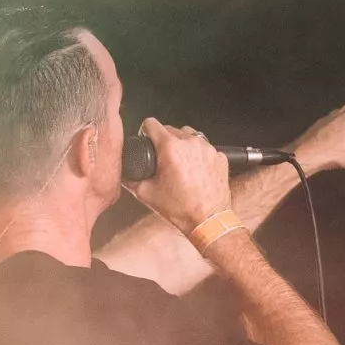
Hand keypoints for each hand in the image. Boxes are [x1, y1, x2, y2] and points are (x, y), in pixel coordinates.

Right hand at [124, 118, 233, 234]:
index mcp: (171, 148)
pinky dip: (198, 154)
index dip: (145, 131)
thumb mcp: (147, 194)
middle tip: (162, 160)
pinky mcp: (220, 156)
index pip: (151, 123)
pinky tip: (194, 170)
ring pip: (189, 135)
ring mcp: (208, 148)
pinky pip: (205, 147)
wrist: (209, 221)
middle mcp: (191, 143)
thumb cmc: (181, 209)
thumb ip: (130, 179)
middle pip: (171, 129)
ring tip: (179, 163)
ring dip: (181, 144)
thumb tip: (124, 172)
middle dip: (163, 141)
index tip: (146, 139)